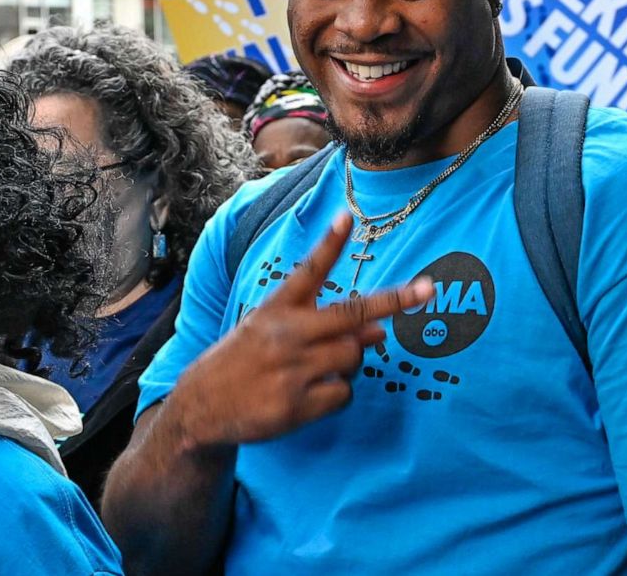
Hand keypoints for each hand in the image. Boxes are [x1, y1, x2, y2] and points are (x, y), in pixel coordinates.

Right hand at [168, 212, 430, 446]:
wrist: (199, 409)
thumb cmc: (244, 361)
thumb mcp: (269, 330)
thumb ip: (321, 326)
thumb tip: (379, 332)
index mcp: (276, 310)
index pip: (307, 271)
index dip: (329, 245)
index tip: (346, 217)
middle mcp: (286, 335)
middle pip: (351, 314)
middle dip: (394, 301)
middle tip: (428, 289)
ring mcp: (291, 371)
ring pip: (354, 357)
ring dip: (351, 362)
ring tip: (321, 368)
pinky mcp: (296, 406)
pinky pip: (344, 393)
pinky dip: (338, 393)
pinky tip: (311, 395)